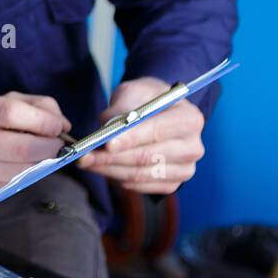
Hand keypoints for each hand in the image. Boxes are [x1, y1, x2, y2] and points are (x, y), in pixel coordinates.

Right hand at [0, 92, 71, 209]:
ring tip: (38, 156)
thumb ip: (32, 106)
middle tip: (56, 145)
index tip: (56, 127)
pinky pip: (15, 185)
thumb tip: (62, 125)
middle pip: (22, 147)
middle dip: (50, 147)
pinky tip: (16, 169)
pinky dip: (24, 177)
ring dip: (41, 164)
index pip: (12, 112)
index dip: (43, 121)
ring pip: (23, 170)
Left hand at [77, 76, 204, 193]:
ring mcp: (185, 168)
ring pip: (141, 174)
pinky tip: (105, 169)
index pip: (157, 131)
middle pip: (148, 157)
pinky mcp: (173, 182)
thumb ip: (122, 107)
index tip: (107, 144)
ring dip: (110, 170)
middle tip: (84, 156)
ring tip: (87, 162)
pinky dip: (120, 178)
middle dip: (111, 158)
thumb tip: (108, 127)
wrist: (158, 112)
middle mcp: (193, 146)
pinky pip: (143, 186)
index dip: (131, 139)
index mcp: (190, 119)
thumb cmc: (146, 100)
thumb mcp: (134, 92)